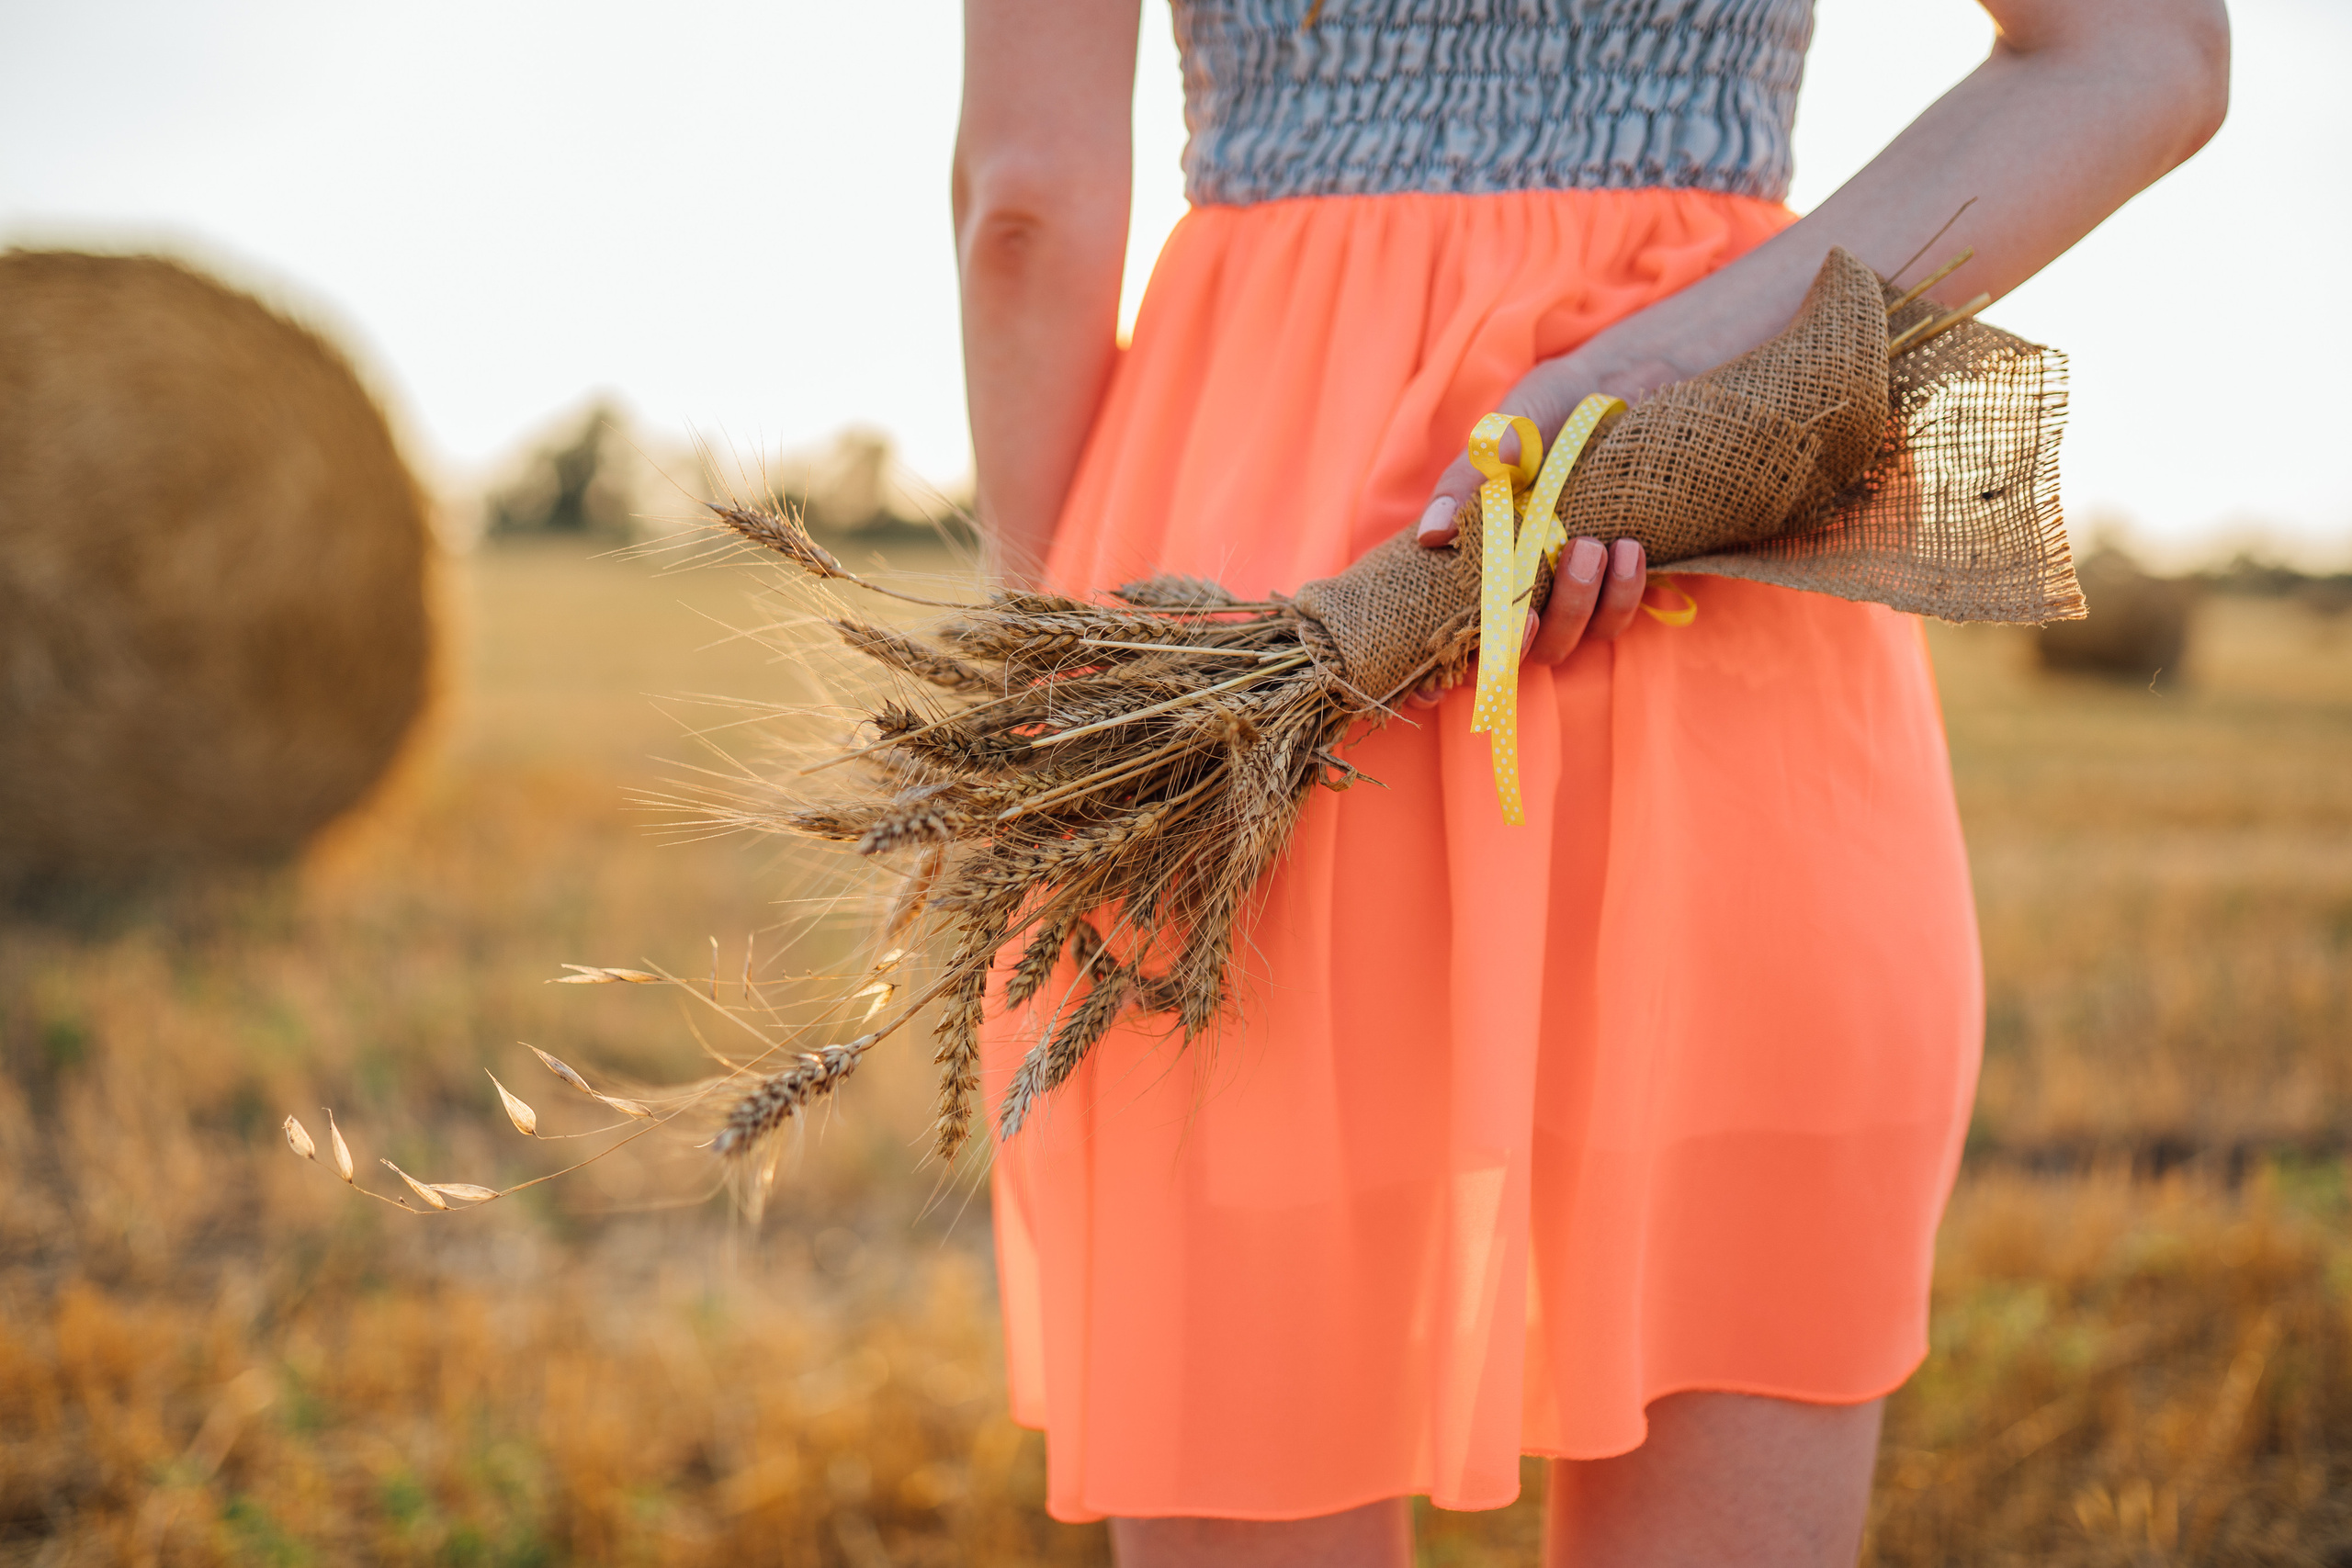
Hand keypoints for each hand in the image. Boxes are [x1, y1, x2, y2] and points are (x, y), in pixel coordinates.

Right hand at [1406, 352, 1677, 706]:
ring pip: (1563, 645)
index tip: (1438, 687)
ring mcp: (1566, 597)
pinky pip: (1614, 622)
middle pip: (1506, 658)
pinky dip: (1623, 593)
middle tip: (1534, 600)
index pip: (1445, 642)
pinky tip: (1630, 549)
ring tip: (1594, 547)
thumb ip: (1468, 479)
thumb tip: (1432, 533)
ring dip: (1579, 606)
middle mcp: (1517, 592)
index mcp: (1473, 567)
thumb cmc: (1548, 413)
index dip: (1435, 682)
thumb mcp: (1505, 434)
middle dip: (1518, 642)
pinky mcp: (1615, 591)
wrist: (1625, 389)